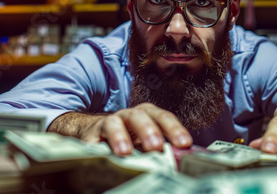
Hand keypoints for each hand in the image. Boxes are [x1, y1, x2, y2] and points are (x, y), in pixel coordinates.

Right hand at [48, 103, 192, 155]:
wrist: (97, 134)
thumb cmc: (131, 140)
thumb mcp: (147, 143)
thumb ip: (163, 149)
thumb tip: (182, 161)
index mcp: (148, 115)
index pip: (163, 118)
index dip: (174, 129)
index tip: (184, 143)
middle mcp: (130, 115)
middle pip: (141, 116)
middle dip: (150, 130)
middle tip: (157, 147)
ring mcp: (110, 122)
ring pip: (115, 123)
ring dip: (120, 136)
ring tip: (125, 152)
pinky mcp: (92, 133)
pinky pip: (94, 138)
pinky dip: (98, 146)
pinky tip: (103, 156)